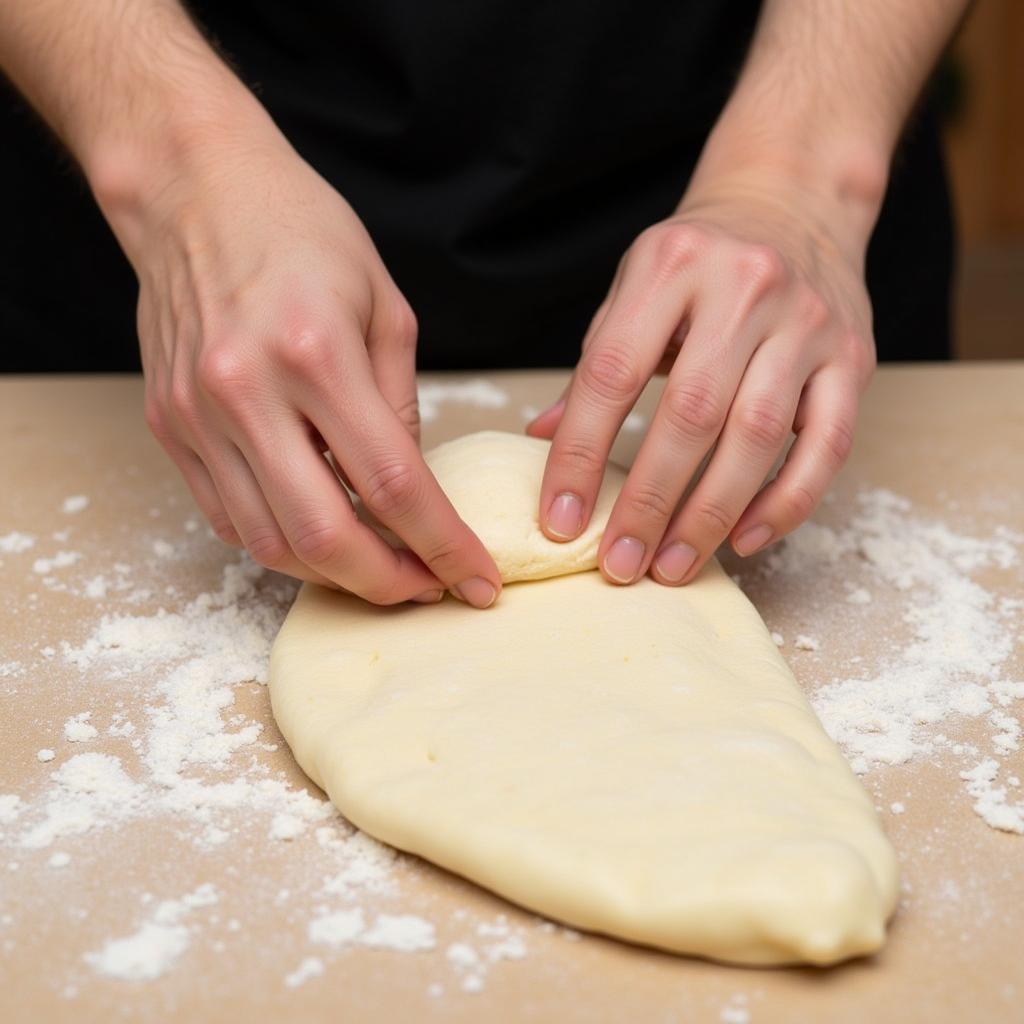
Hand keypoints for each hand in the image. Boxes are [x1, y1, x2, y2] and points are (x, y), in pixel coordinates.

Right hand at [113, 128, 499, 606]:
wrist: (193, 191)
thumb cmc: (301, 233)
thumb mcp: (385, 307)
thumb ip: (400, 405)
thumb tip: (409, 490)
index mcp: (315, 354)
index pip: (392, 484)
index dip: (442, 546)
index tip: (476, 581)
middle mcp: (246, 393)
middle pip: (324, 535)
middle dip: (387, 583)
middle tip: (428, 588)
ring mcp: (198, 417)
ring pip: (269, 542)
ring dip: (332, 574)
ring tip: (379, 567)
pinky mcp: (171, 427)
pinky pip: (228, 518)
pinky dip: (281, 544)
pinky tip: (319, 536)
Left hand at [528, 179, 875, 585]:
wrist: (793, 199)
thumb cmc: (698, 261)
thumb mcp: (633, 289)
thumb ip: (596, 363)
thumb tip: (542, 439)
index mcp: (669, 265)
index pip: (612, 372)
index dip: (579, 453)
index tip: (559, 520)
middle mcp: (743, 287)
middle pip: (690, 413)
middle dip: (648, 500)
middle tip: (620, 564)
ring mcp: (806, 321)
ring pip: (758, 434)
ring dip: (710, 513)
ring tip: (671, 565)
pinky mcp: (853, 356)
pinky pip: (827, 444)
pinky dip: (787, 501)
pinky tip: (745, 539)